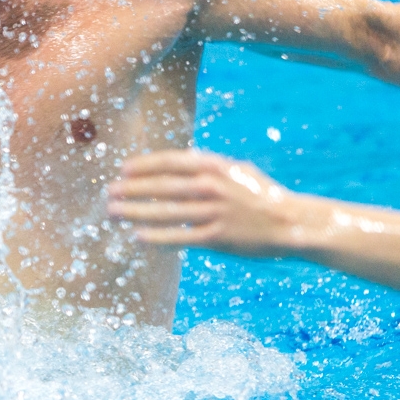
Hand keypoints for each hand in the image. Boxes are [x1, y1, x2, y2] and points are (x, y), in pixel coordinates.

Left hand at [107, 150, 296, 255]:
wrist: (290, 222)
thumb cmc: (260, 195)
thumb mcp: (236, 171)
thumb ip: (207, 167)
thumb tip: (177, 165)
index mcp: (216, 166)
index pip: (171, 161)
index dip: (144, 165)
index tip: (123, 169)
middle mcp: (212, 186)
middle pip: (162, 187)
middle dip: (132, 190)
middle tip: (109, 193)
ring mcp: (214, 212)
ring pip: (166, 212)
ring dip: (136, 212)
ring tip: (114, 213)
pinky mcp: (217, 237)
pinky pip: (180, 237)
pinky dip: (157, 237)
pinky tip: (138, 236)